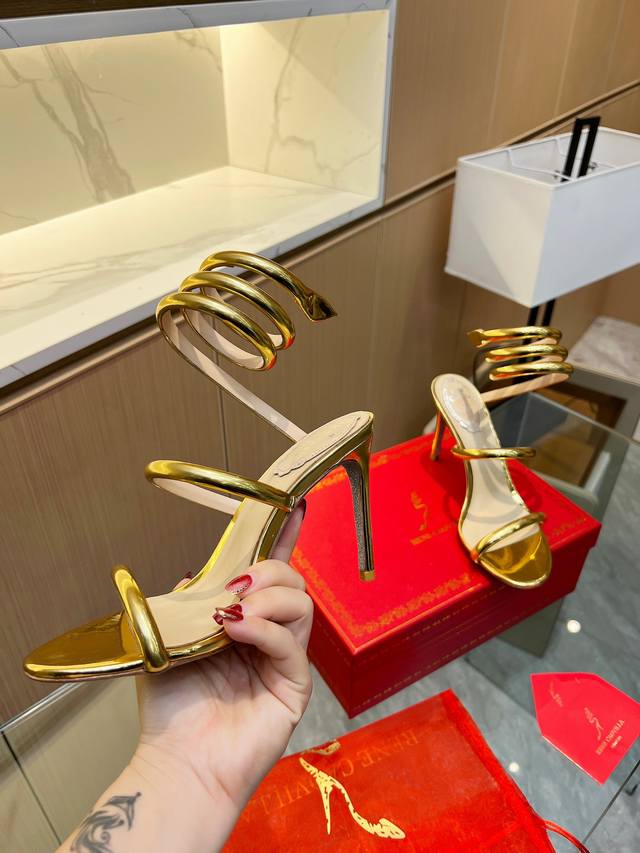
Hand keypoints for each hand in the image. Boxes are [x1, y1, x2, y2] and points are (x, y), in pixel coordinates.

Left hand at [131, 503, 311, 823]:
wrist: (178, 763)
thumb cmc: (173, 711)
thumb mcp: (167, 644)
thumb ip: (183, 606)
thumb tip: (193, 576)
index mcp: (244, 623)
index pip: (271, 575)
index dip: (283, 540)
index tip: (293, 508)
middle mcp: (269, 637)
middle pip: (293, 580)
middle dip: (269, 568)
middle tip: (236, 584)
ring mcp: (284, 660)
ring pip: (301, 604)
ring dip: (268, 596)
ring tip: (234, 611)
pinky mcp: (294, 685)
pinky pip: (291, 643)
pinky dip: (264, 628)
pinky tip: (236, 630)